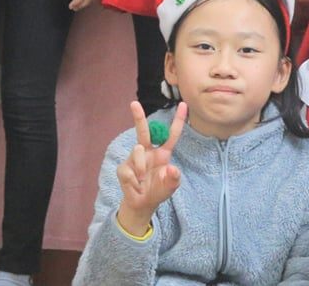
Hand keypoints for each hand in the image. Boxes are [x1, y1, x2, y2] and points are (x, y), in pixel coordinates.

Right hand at [115, 101, 185, 235]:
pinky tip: (135, 186)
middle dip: (139, 117)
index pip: (171, 135)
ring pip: (137, 151)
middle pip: (144, 132)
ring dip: (141, 167)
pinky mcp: (124, 168)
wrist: (143, 204)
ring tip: (142, 181)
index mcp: (162, 153)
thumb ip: (173, 179)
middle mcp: (148, 152)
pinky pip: (128, 170)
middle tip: (134, 103)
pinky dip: (133, 180)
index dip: (178, 120)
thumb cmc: (159, 190)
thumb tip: (172, 169)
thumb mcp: (170, 186)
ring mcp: (134, 159)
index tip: (184, 104)